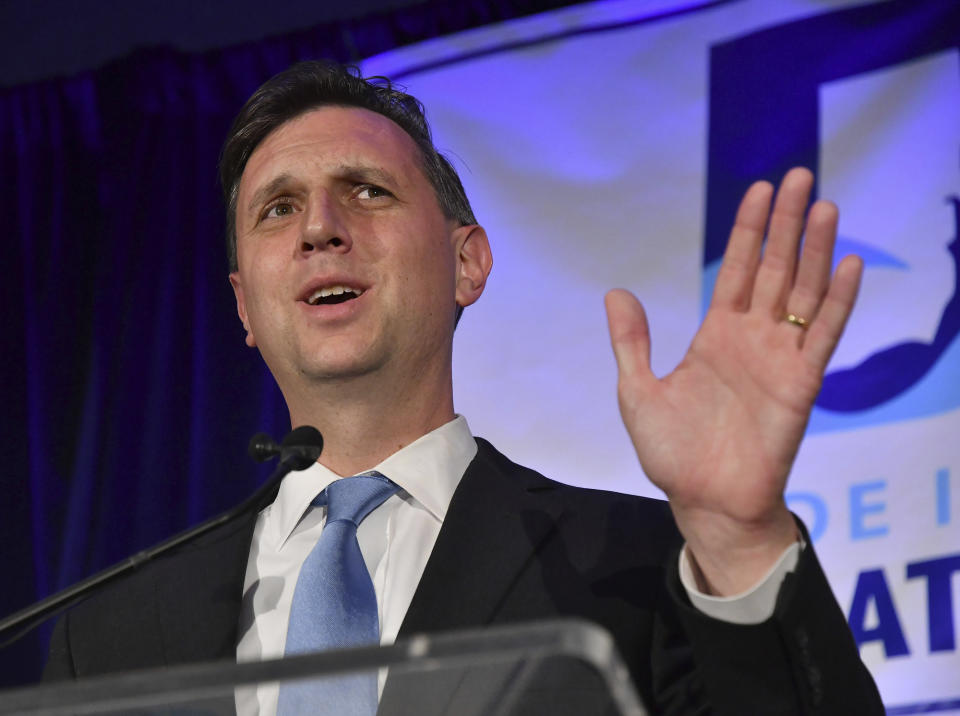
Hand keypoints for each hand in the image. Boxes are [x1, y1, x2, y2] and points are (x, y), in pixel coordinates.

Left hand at [605, 168, 861, 594]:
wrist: (704, 501)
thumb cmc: (672, 454)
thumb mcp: (637, 391)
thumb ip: (632, 342)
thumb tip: (615, 292)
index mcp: (715, 336)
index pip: (738, 270)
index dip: (749, 230)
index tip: (761, 190)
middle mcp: (752, 339)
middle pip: (776, 269)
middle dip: (788, 224)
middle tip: (801, 176)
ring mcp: (780, 359)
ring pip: (804, 293)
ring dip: (816, 250)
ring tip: (827, 207)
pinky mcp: (802, 385)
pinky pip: (824, 337)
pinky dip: (839, 302)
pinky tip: (849, 264)